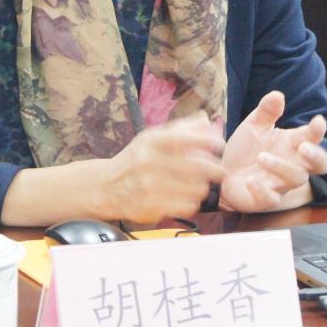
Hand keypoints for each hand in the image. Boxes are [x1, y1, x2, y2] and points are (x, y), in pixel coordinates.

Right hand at [96, 112, 224, 223]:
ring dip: (202, 186)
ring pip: (194, 188)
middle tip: (221, 170)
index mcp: (150, 142)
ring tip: (200, 184)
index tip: (220, 144)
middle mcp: (149, 162)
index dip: (205, 141)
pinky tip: (188, 196)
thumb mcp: (151, 138)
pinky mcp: (152, 207)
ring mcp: (150, 186)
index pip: (183, 138)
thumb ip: (180, 129)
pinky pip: (186, 206)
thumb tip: (205, 119)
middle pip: (194, 166)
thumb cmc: (134, 160)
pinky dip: (192, 201)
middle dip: (214, 169)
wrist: (106, 187)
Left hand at [220, 91, 326, 212]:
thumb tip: (278, 94)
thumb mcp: (254, 125)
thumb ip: (266, 111)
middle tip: (304, 147)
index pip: (312, 138)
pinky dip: (262, 190)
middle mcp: (292, 164)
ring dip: (280, 167)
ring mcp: (280, 183)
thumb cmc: (247, 149)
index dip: (317, 131)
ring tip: (261, 157)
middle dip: (316, 156)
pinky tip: (251, 181)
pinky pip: (270, 198)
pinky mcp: (264, 199)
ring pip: (295, 179)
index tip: (318, 121)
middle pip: (319, 165)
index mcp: (292, 144)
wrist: (224, 173)